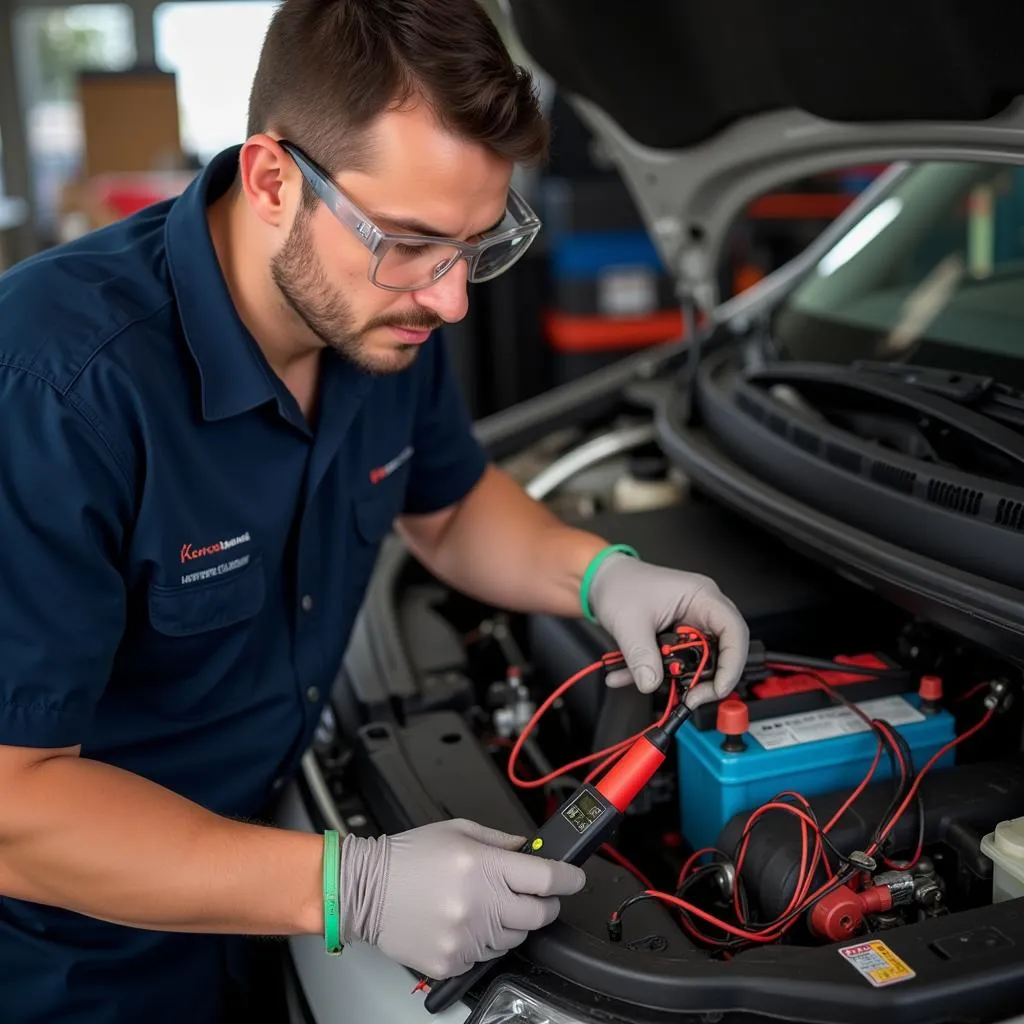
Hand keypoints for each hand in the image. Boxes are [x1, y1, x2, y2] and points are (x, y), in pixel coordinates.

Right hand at [339, 818, 585, 978]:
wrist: (366, 889)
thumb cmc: (408, 857)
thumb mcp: (459, 831)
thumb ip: (501, 841)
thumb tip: (530, 850)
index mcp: (483, 866)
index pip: (546, 877)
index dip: (568, 877)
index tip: (574, 877)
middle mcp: (479, 904)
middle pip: (540, 913)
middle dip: (545, 903)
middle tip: (533, 893)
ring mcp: (466, 936)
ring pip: (516, 938)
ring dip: (512, 922)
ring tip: (485, 904)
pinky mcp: (453, 961)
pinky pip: (488, 956)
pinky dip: (485, 941)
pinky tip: (465, 922)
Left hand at [588, 554, 749, 707]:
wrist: (603, 581)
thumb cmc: (620, 584)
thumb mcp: (628, 622)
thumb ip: (640, 655)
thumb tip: (651, 682)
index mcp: (701, 597)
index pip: (733, 631)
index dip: (732, 662)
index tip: (718, 687)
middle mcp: (701, 611)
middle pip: (723, 652)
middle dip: (707, 679)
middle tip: (691, 696)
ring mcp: (690, 626)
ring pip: (700, 662)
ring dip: (678, 679)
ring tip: (652, 684)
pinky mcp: (677, 639)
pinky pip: (677, 663)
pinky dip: (657, 675)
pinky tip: (630, 677)